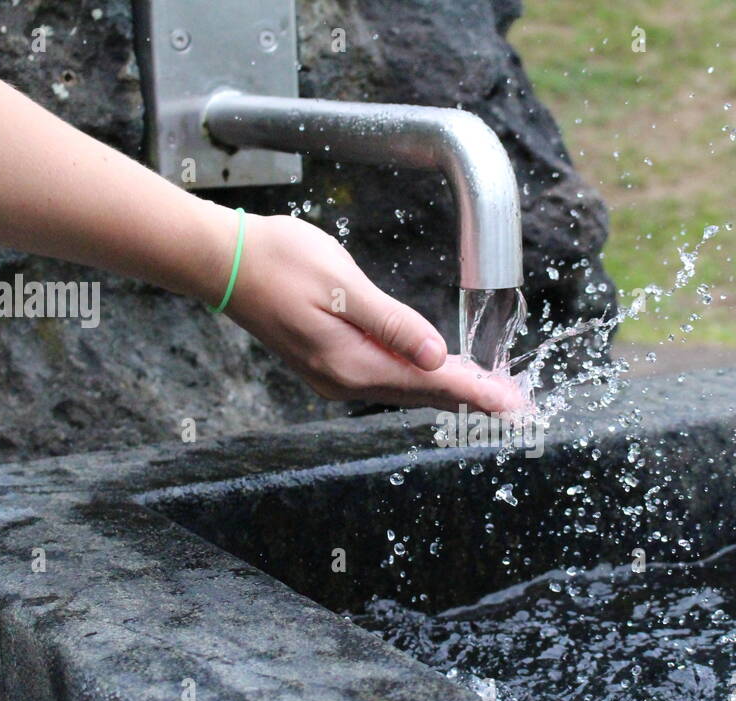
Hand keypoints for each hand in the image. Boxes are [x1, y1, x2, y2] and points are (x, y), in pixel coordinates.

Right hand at [216, 213, 521, 413]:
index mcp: (352, 363)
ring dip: (448, 390)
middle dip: (470, 396)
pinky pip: (386, 379)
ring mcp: (334, 376)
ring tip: (488, 392)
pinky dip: (420, 380)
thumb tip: (436, 357)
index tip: (511, 402)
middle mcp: (345, 380)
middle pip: (422, 394)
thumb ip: (392, 324)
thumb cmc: (279, 262)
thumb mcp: (343, 286)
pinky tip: (437, 374)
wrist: (221, 262)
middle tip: (514, 404)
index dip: (476, 390)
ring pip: (405, 389)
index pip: (429, 382)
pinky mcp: (328, 363)